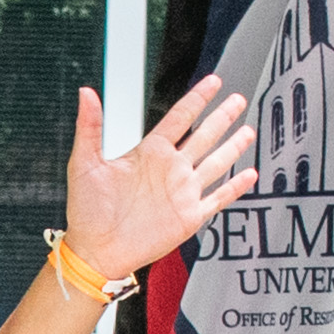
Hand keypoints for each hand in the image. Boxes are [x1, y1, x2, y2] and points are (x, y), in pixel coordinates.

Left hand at [58, 79, 262, 283]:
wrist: (95, 250)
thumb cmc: (86, 211)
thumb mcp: (84, 163)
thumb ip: (89, 126)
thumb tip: (86, 94)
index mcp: (148, 152)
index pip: (180, 117)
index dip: (198, 98)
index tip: (213, 82)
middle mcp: (169, 169)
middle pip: (204, 135)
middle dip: (222, 117)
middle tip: (238, 99)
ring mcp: (182, 192)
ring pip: (216, 162)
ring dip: (233, 147)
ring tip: (248, 130)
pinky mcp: (189, 216)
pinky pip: (218, 198)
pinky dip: (235, 187)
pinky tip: (249, 175)